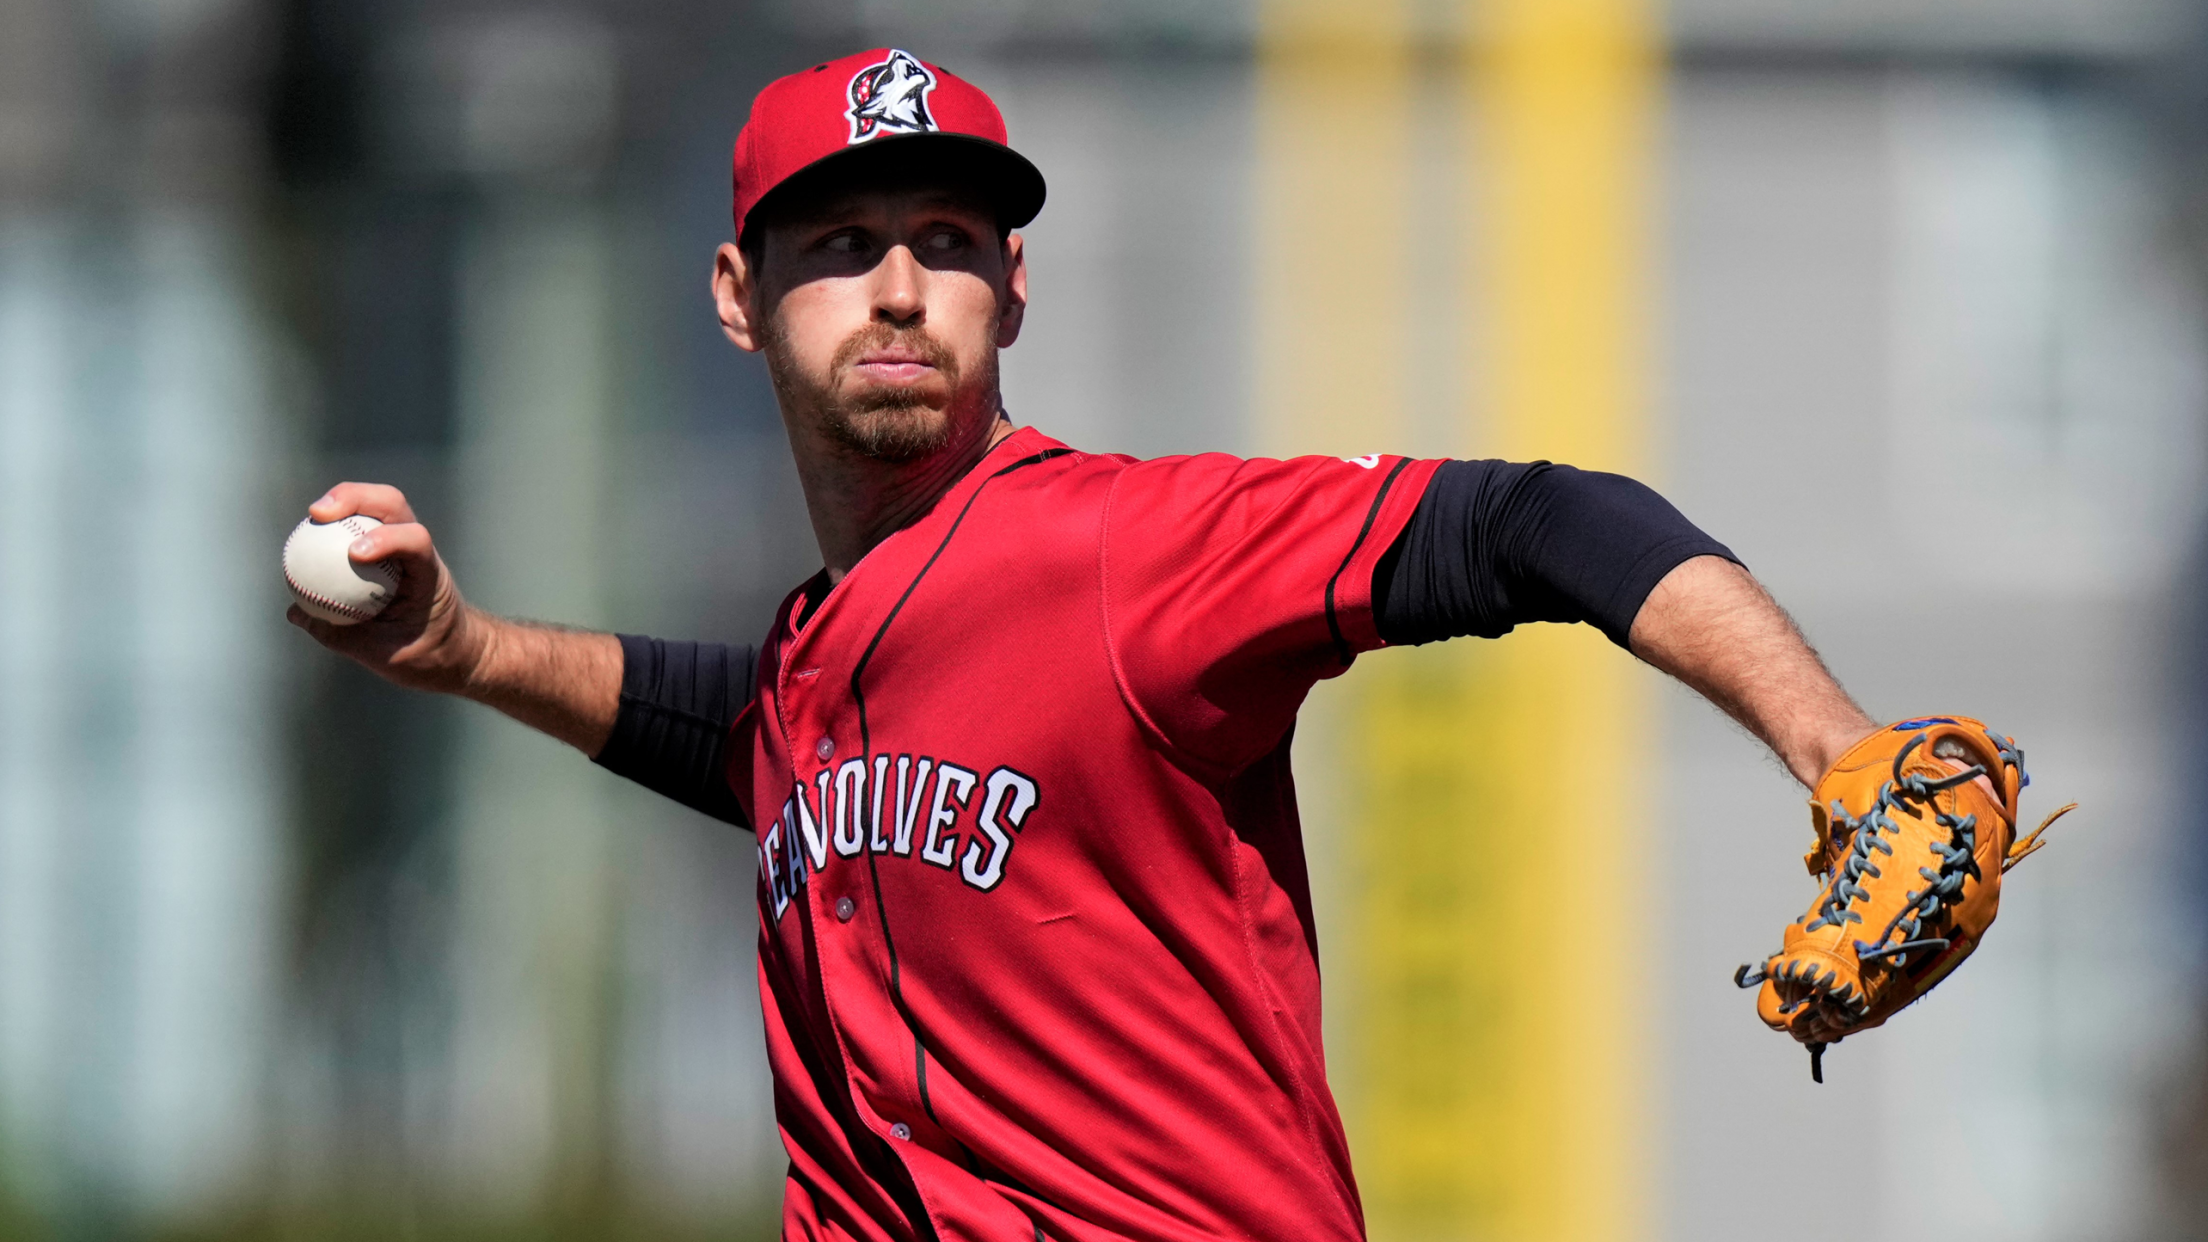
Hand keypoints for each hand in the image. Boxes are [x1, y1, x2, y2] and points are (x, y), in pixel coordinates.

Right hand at [287, 483, 488, 695]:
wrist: (454, 652)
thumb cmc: (428, 656)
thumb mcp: (387, 656)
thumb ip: (342, 636)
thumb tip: (296, 612)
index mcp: (428, 576)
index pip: (416, 542)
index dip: (387, 538)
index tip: (354, 552)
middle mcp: (418, 552)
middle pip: (392, 505)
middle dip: (356, 498)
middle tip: (318, 513)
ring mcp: (404, 546)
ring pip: (378, 507)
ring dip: (345, 501)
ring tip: (313, 515)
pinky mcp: (388, 550)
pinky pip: (361, 527)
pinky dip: (337, 524)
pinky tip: (310, 534)